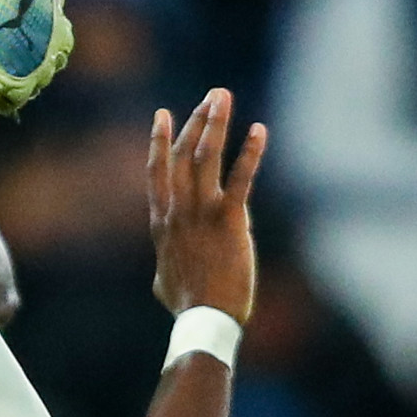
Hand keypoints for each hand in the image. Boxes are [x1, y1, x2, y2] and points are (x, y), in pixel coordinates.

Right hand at [148, 88, 264, 323]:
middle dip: (196, 121)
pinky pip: (239, 179)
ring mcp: (201, 213)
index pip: (157, 171)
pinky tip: (258, 130)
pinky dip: (248, 152)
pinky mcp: (228, 220)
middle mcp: (177, 210)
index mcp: (162, 221)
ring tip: (223, 98)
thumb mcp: (163, 281)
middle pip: (182, 154)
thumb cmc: (186, 305)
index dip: (159, 140)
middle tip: (212, 96)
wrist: (204, 319)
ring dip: (214, 124)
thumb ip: (165, 262)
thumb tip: (164, 268)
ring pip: (204, 157)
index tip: (162, 114)